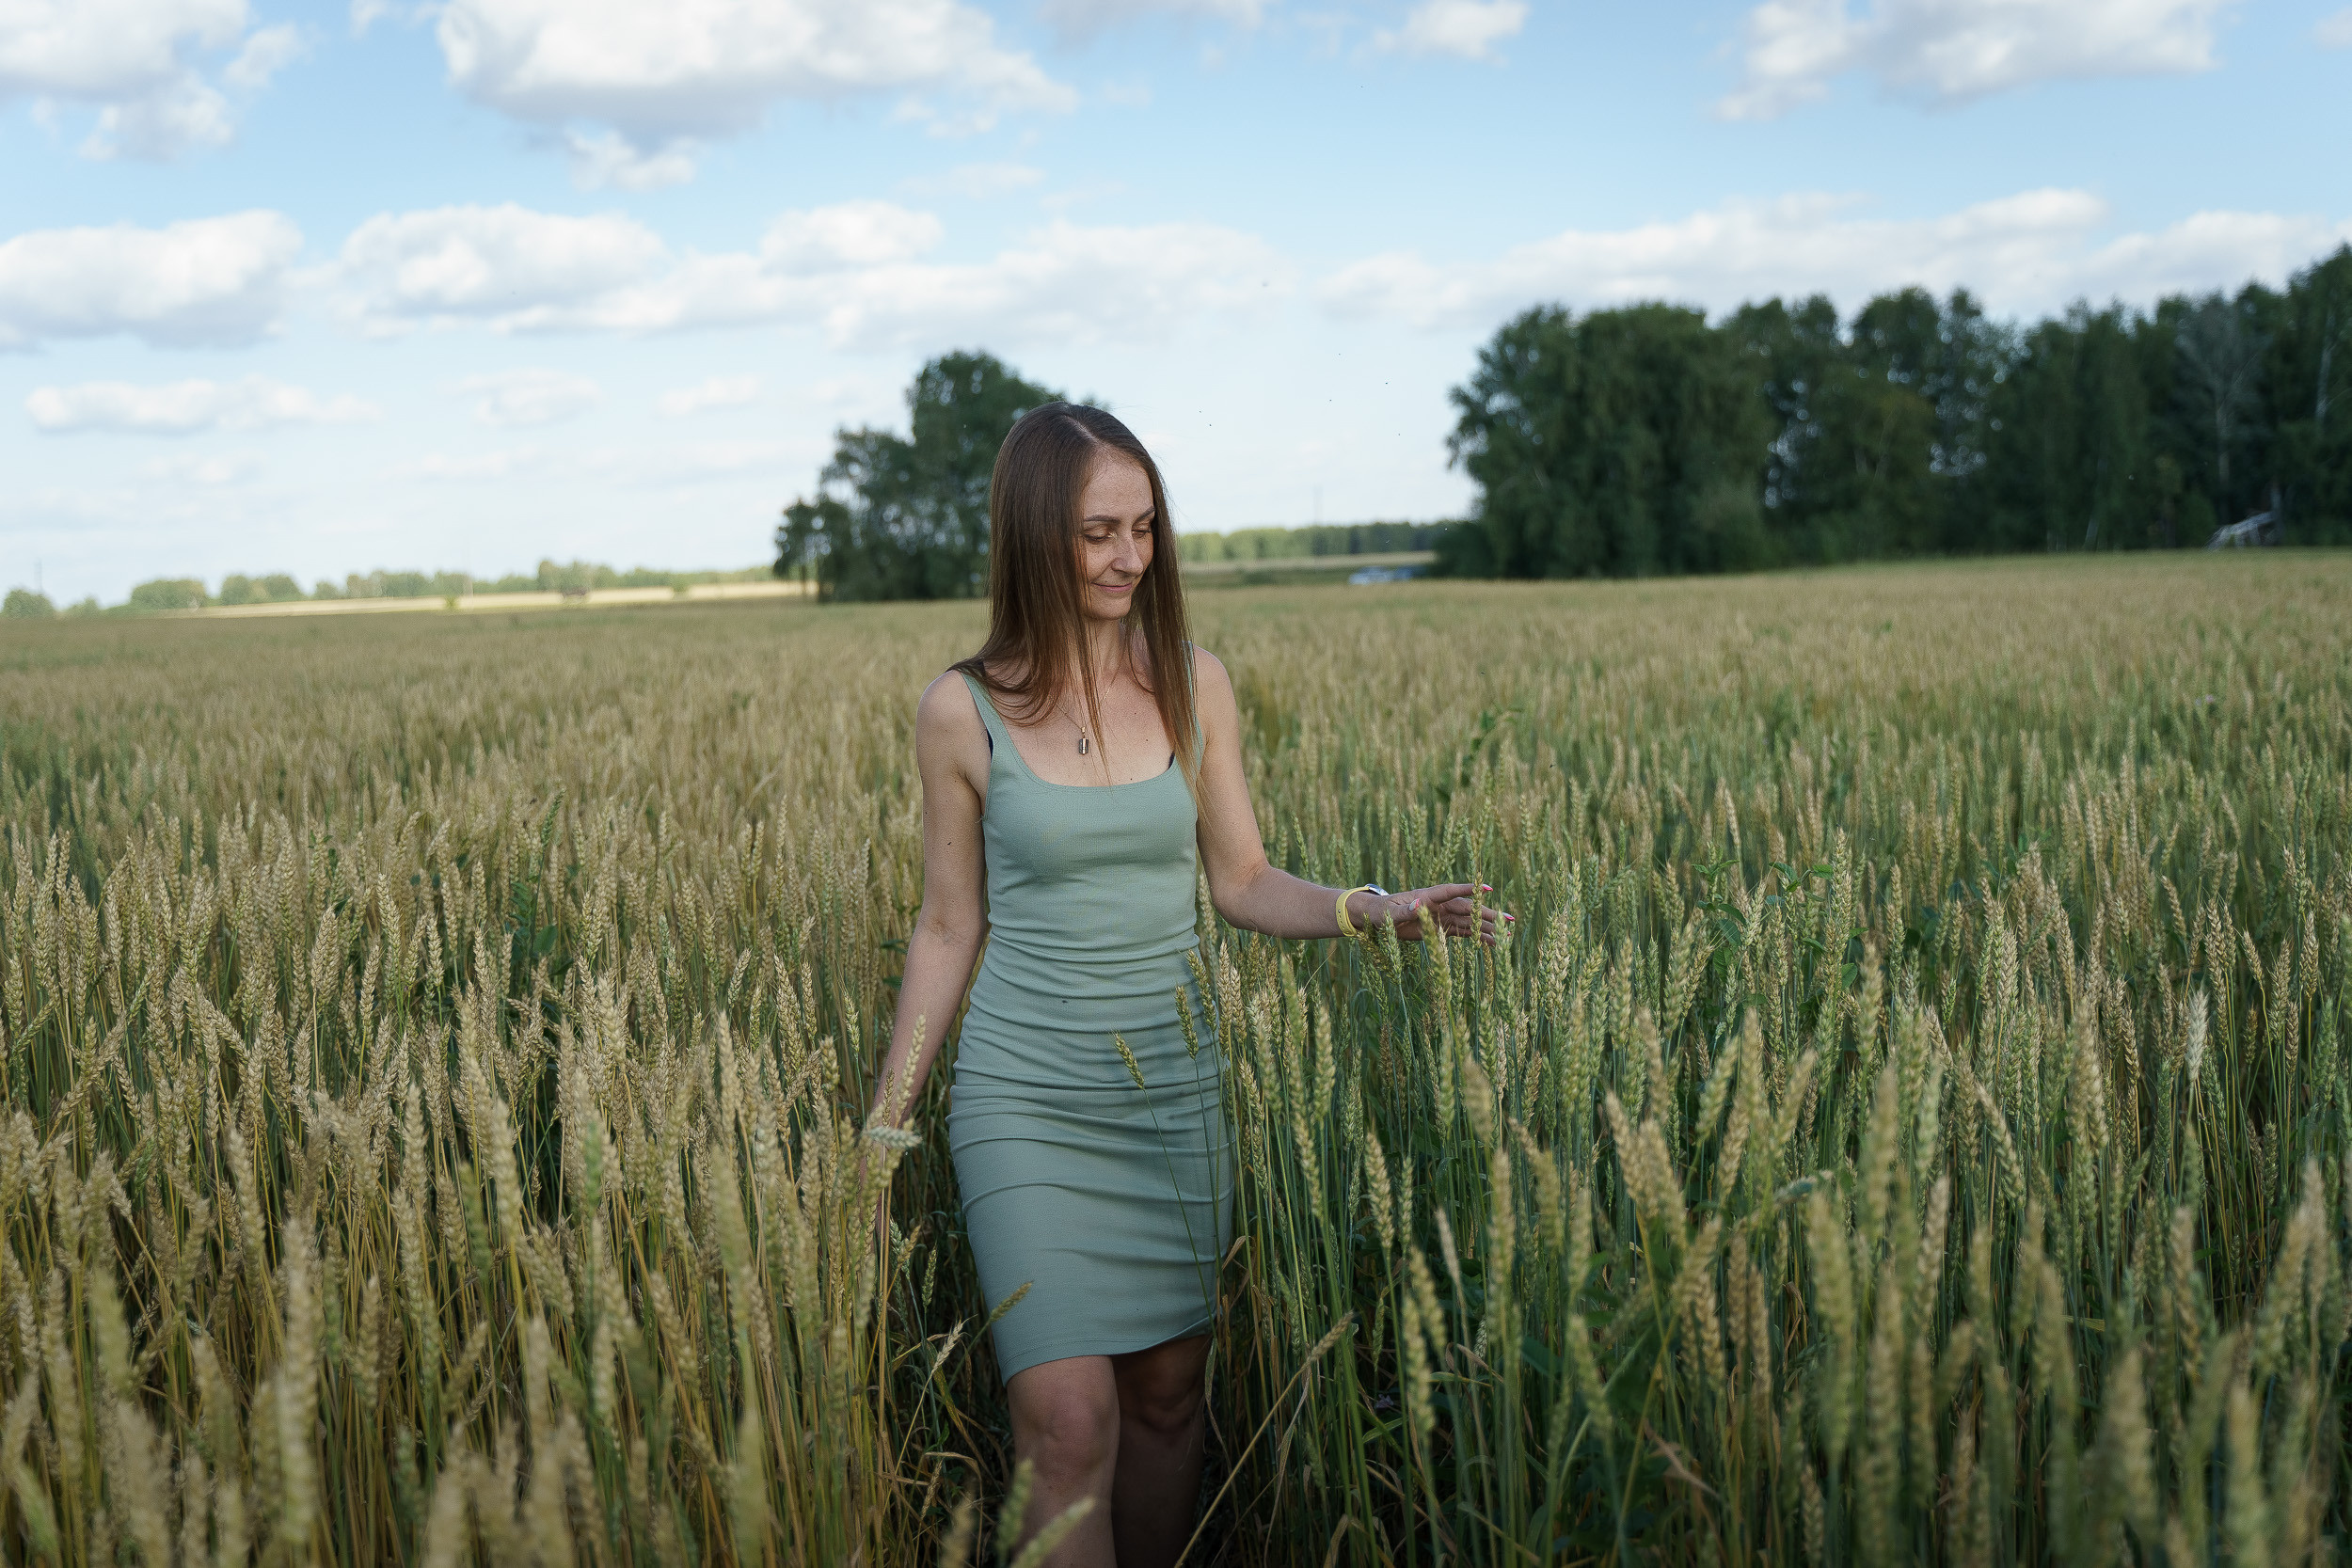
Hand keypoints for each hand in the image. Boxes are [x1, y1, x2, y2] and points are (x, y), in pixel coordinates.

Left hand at [1359, 882, 1511, 945]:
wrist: (1375, 918)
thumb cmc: (1379, 912)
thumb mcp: (1387, 913)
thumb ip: (1403, 911)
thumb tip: (1418, 905)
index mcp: (1426, 896)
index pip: (1450, 891)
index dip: (1468, 890)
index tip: (1487, 888)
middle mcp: (1438, 905)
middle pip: (1467, 908)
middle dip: (1488, 913)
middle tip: (1510, 919)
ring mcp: (1441, 917)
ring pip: (1468, 922)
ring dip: (1487, 928)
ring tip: (1507, 934)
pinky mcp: (1439, 929)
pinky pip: (1461, 933)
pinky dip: (1476, 937)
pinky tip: (1492, 943)